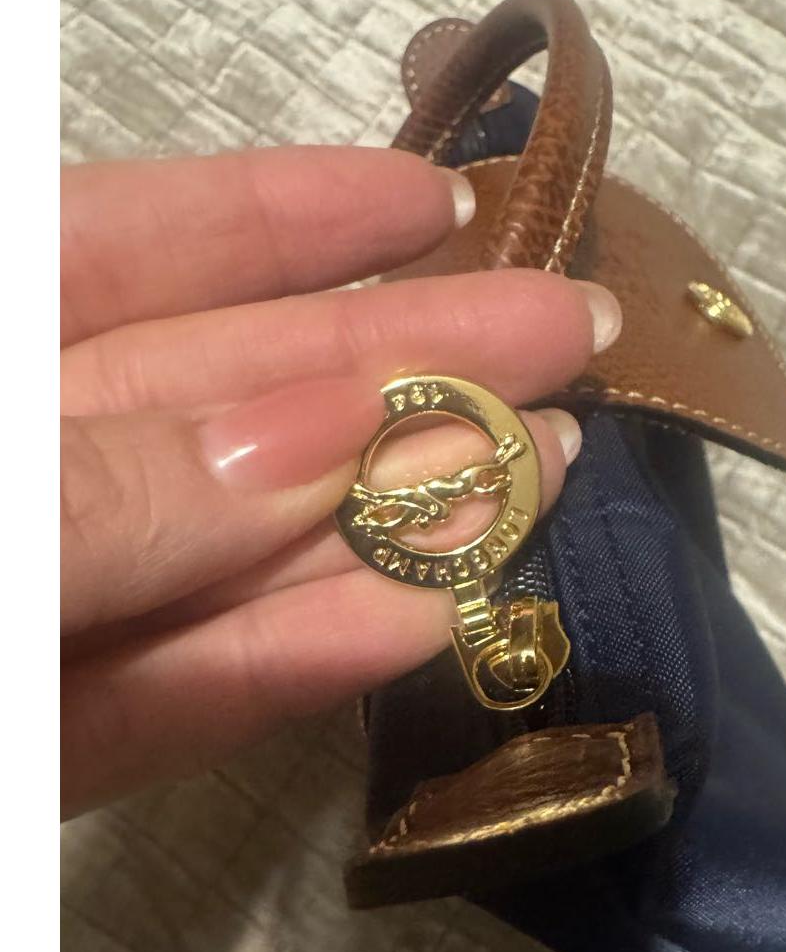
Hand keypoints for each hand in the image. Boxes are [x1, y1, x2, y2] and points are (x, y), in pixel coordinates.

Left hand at [60, 146, 620, 816]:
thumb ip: (103, 485)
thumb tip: (322, 438)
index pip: (118, 253)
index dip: (280, 216)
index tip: (433, 200)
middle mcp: (24, 482)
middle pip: (223, 406)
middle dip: (396, 364)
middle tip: (565, 332)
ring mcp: (47, 620)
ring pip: (235, 556)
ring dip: (392, 520)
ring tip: (545, 468)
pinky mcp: (54, 752)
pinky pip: (191, 696)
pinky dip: (309, 662)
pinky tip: (433, 615)